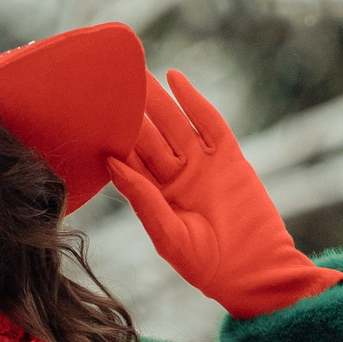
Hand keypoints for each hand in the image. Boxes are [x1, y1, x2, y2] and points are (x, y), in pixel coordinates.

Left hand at [105, 68, 342, 319]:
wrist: (253, 270)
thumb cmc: (206, 265)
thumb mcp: (167, 234)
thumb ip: (141, 197)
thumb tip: (111, 161)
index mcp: (156, 197)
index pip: (129, 160)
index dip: (110, 137)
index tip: (89, 113)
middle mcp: (176, 177)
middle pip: (148, 136)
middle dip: (130, 111)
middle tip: (106, 81)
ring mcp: (202, 164)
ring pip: (174, 123)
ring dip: (156, 99)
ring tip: (135, 71)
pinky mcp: (228, 157)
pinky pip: (209, 121)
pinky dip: (193, 99)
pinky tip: (175, 78)